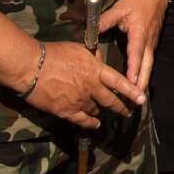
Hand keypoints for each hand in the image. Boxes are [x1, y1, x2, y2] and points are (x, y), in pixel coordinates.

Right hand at [22, 41, 146, 129]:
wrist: (31, 67)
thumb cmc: (54, 53)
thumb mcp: (79, 49)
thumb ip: (93, 57)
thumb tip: (100, 59)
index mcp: (96, 71)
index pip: (119, 82)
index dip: (132, 91)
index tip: (142, 98)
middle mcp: (91, 87)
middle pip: (111, 101)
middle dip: (122, 107)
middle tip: (129, 112)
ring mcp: (79, 101)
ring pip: (97, 110)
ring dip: (103, 112)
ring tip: (108, 114)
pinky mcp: (65, 111)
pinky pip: (82, 120)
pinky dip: (90, 124)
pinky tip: (95, 125)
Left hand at [99, 0, 168, 91]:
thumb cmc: (136, 1)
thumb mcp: (120, 8)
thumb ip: (105, 20)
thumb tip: (89, 31)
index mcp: (139, 34)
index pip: (136, 54)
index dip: (133, 69)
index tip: (130, 83)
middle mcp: (147, 42)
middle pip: (146, 66)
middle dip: (142, 82)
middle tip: (137, 98)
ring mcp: (151, 43)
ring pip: (149, 65)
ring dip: (144, 80)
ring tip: (137, 96)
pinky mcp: (151, 43)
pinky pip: (148, 61)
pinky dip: (144, 73)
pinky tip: (138, 81)